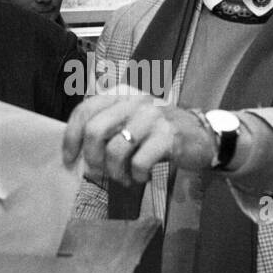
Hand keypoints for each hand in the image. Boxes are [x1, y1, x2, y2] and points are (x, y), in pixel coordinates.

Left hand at [63, 92, 215, 185]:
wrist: (202, 135)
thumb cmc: (158, 131)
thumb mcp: (131, 119)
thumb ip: (106, 127)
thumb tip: (76, 152)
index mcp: (121, 94)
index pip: (84, 110)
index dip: (71, 138)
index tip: (70, 159)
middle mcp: (135, 100)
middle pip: (95, 130)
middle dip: (92, 158)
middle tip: (99, 172)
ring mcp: (152, 117)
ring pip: (115, 149)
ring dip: (115, 172)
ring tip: (124, 178)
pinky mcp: (167, 136)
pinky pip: (139, 163)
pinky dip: (137, 176)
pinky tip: (143, 176)